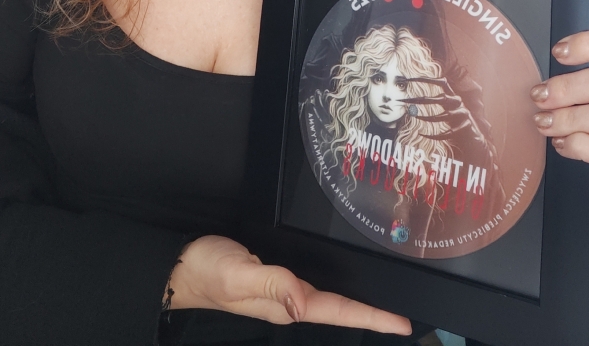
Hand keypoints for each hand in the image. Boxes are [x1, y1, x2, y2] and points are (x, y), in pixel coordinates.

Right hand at [169, 235, 411, 333]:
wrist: (181, 266)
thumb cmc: (207, 269)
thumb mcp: (238, 275)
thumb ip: (271, 285)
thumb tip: (303, 303)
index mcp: (286, 305)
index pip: (338, 311)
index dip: (372, 316)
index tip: (404, 323)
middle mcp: (290, 301)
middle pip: (341, 308)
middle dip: (373, 312)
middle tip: (406, 311)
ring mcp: (283, 291)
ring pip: (330, 297)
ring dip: (357, 299)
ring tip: (386, 297)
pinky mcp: (276, 276)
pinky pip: (314, 283)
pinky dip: (336, 283)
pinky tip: (345, 276)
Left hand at [530, 31, 588, 198]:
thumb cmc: (588, 128)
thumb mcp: (584, 96)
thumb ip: (576, 75)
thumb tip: (549, 59)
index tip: (558, 52)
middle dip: (569, 86)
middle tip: (540, 96)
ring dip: (570, 117)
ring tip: (545, 122)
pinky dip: (579, 145)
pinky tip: (561, 144)